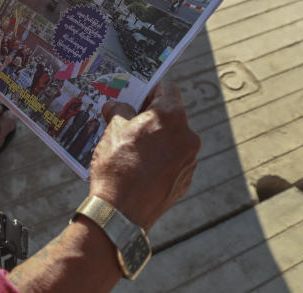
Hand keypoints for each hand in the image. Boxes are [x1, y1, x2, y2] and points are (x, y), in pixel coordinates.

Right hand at [88, 81, 200, 230]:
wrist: (121, 213)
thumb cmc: (117, 166)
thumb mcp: (113, 130)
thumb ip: (119, 111)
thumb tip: (116, 106)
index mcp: (171, 116)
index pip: (167, 88)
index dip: (150, 88)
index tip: (137, 94)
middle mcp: (188, 135)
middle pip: (171, 115)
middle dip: (151, 115)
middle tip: (129, 120)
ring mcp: (189, 160)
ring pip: (173, 139)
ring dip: (157, 138)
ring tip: (132, 148)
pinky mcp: (186, 180)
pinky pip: (174, 160)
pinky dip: (161, 159)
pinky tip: (140, 167)